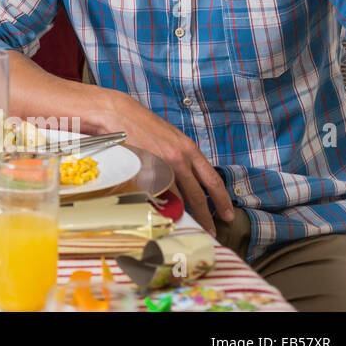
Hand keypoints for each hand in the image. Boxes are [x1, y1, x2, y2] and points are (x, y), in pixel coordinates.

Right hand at [107, 90, 233, 233]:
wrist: (117, 114)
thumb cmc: (141, 124)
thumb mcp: (170, 138)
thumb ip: (182, 157)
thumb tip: (189, 180)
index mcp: (188, 149)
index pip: (212, 179)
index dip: (222, 200)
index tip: (227, 214)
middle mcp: (178, 159)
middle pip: (197, 195)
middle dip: (206, 216)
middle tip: (211, 231)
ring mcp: (160, 167)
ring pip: (177, 199)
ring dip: (182, 215)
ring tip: (186, 227)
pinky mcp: (142, 172)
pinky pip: (155, 196)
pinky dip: (160, 206)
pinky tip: (162, 214)